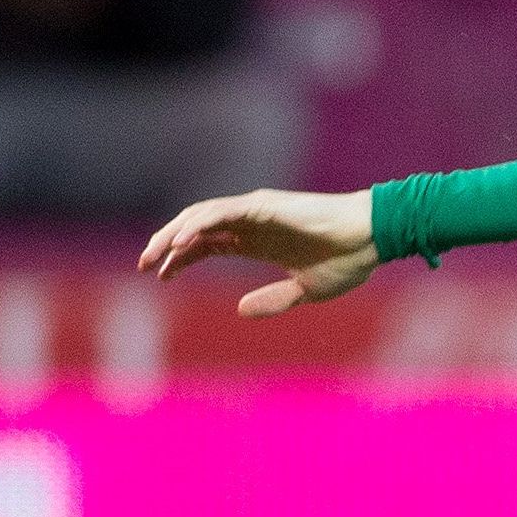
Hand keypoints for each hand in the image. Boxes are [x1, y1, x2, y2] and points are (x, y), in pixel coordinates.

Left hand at [143, 187, 380, 315]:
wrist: (373, 239)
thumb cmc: (347, 260)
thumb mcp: (304, 291)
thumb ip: (272, 300)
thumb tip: (238, 311)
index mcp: (258, 240)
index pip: (207, 244)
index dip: (180, 258)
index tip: (159, 276)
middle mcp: (252, 221)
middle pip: (196, 228)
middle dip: (166, 245)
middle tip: (142, 265)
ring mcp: (257, 210)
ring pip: (202, 216)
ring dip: (173, 234)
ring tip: (152, 255)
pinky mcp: (265, 205)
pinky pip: (221, 213)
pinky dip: (197, 225)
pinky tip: (179, 244)